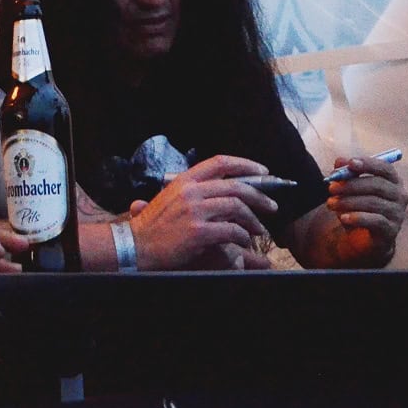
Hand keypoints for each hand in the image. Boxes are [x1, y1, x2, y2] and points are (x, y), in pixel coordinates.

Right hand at [129, 155, 280, 269]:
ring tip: (259, 229)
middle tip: (271, 207)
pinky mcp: (199, 231)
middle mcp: (191, 191)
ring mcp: (195, 211)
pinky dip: (243, 236)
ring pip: (237, 207)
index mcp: (184, 180)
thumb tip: (218, 188)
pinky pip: (232, 230)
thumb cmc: (153, 225)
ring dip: (253, 219)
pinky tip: (244, 241)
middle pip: (235, 186)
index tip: (262, 171)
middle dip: (259, 196)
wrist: (136, 245)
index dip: (245, 164)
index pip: (220, 162)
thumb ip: (193, 191)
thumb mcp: (170, 198)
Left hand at [324, 153, 407, 265]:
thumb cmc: (357, 207)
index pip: (385, 168)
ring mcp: (398, 214)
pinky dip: (357, 218)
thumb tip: (339, 161)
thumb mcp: (348, 189)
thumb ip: (345, 173)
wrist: (361, 238)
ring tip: (331, 203)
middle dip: (351, 185)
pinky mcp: (391, 231)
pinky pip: (376, 221)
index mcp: (392, 181)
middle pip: (377, 185)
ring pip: (374, 202)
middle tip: (331, 188)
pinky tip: (343, 218)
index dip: (368, 164)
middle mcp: (399, 196)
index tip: (350, 163)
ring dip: (348, 201)